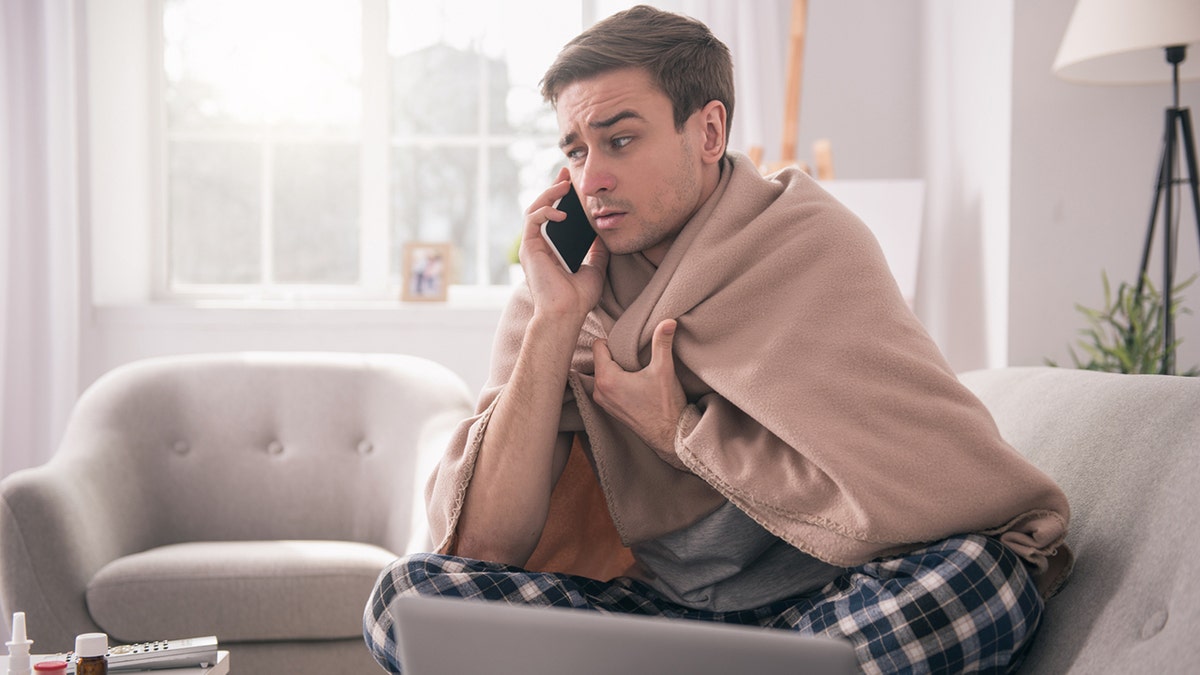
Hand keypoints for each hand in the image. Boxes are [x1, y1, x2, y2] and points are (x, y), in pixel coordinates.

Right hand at [520, 168, 608, 321]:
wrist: (567, 313)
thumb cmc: (578, 298)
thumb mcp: (595, 267)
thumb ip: (596, 250)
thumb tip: (603, 233)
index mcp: (552, 249)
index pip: (554, 216)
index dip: (561, 197)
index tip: (573, 184)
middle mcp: (539, 246)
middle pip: (542, 208)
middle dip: (553, 188)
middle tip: (566, 173)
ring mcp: (532, 247)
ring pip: (534, 209)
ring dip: (548, 193)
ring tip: (564, 184)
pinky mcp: (528, 248)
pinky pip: (532, 220)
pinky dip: (545, 211)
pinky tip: (561, 211)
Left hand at [592, 319, 687, 463]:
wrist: (670, 436)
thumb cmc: (666, 405)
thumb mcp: (664, 370)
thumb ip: (662, 342)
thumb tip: (668, 320)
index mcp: (606, 379)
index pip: (598, 345)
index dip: (614, 340)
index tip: (629, 343)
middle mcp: (598, 391)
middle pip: (599, 359)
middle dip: (615, 354)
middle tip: (634, 355)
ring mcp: (602, 402)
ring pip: (602, 373)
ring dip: (615, 368)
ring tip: (635, 369)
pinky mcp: (609, 409)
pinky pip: (605, 386)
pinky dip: (616, 380)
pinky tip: (634, 382)